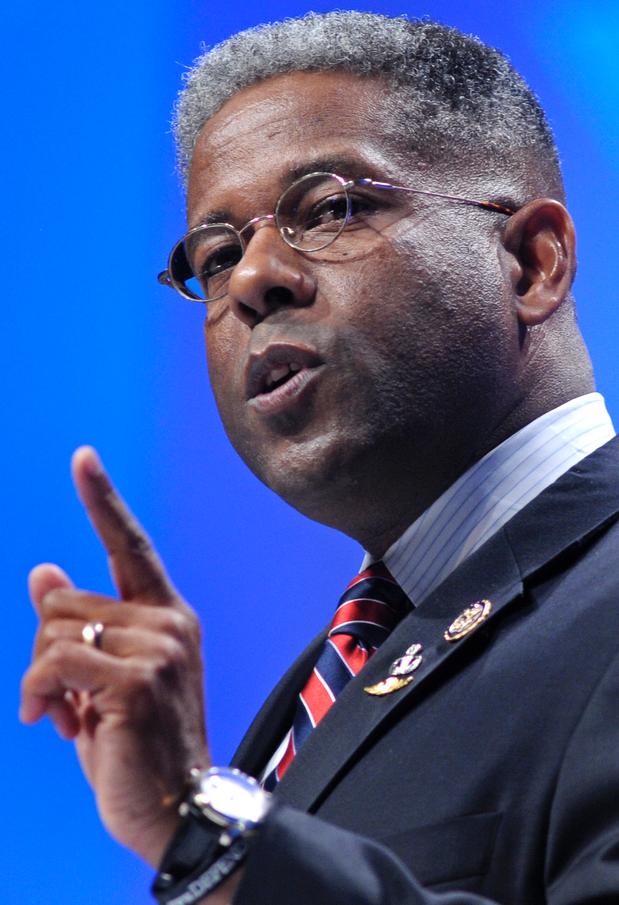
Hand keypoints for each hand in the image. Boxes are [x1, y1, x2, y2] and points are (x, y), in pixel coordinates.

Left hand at [20, 447, 209, 865]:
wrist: (176, 809)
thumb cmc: (137, 745)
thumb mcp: (101, 681)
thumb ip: (80, 625)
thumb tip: (43, 570)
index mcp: (167, 616)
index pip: (130, 545)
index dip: (102, 500)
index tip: (82, 457)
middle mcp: (169, 622)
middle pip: (65, 601)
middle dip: (43, 652)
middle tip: (60, 699)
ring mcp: (158, 648)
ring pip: (54, 629)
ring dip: (39, 679)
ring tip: (64, 716)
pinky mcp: (137, 680)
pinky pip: (53, 662)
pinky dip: (35, 694)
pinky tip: (52, 723)